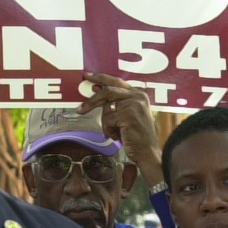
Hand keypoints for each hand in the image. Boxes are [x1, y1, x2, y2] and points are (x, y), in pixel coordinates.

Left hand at [79, 72, 163, 187]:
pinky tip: (117, 136)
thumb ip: (113, 101)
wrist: (147, 151)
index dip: (100, 78)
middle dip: (92, 101)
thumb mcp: (125, 114)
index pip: (115, 81)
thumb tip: (95, 87)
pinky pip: (108, 120)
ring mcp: (135, 104)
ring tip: (114, 132)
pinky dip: (109, 130)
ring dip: (106, 123)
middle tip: (80, 109)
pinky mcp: (130, 115)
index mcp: (138, 93)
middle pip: (107, 91)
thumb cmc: (135, 135)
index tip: (87, 76)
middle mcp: (138, 95)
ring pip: (106, 108)